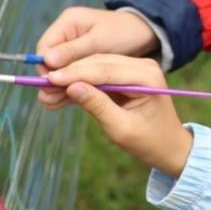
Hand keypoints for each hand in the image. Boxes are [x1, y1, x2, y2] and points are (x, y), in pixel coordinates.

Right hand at [38, 6, 158, 98]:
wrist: (150, 32)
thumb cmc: (131, 32)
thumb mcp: (102, 41)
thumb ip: (77, 54)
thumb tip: (50, 65)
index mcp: (73, 20)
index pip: (49, 46)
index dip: (48, 67)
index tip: (48, 86)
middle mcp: (72, 30)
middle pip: (54, 59)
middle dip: (54, 80)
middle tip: (47, 100)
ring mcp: (78, 43)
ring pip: (64, 68)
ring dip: (60, 86)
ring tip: (52, 104)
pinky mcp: (87, 55)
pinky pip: (75, 72)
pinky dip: (71, 85)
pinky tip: (62, 102)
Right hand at [43, 55, 191, 174]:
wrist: (169, 146)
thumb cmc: (149, 142)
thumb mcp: (121, 129)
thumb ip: (98, 106)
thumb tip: (72, 87)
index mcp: (146, 76)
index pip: (104, 69)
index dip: (75, 73)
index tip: (49, 78)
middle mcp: (141, 65)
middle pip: (97, 63)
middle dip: (68, 74)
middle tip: (41, 84)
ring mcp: (133, 68)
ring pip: (94, 67)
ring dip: (70, 78)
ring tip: (45, 91)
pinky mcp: (124, 76)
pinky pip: (97, 76)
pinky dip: (79, 84)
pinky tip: (58, 93)